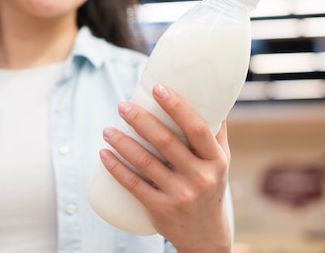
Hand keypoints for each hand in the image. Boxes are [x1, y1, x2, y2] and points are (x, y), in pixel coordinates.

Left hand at [99, 84, 231, 252]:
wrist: (206, 236)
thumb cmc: (210, 187)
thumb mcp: (221, 162)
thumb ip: (215, 132)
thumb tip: (211, 97)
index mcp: (215, 160)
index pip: (196, 128)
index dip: (176, 106)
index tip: (157, 88)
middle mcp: (200, 177)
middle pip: (165, 142)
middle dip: (140, 120)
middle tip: (122, 105)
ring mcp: (180, 194)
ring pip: (145, 162)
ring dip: (122, 142)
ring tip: (107, 129)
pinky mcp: (160, 208)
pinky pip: (133, 185)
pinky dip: (116, 168)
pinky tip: (103, 154)